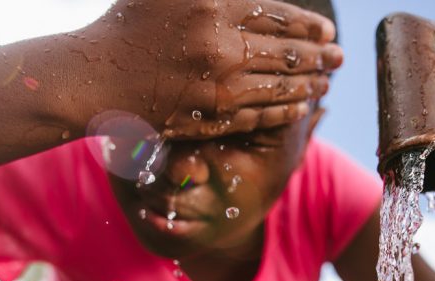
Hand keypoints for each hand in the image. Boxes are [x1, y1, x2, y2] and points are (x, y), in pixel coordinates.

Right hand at [73, 0, 341, 136]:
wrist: (94, 79)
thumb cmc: (127, 25)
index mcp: (212, 5)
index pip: (278, 13)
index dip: (309, 24)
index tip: (327, 30)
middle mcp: (221, 45)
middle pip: (288, 51)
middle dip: (320, 56)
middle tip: (340, 57)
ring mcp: (218, 85)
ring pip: (281, 86)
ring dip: (310, 83)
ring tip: (327, 81)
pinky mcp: (213, 116)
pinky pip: (262, 113)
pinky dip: (287, 109)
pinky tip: (302, 105)